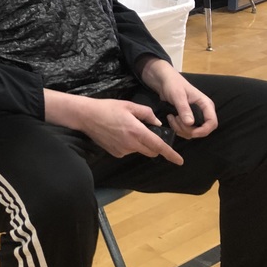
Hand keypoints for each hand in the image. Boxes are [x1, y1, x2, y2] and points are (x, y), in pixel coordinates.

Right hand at [43, 89, 182, 164]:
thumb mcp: (129, 105)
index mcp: (137, 131)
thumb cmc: (108, 108)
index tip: (180, 161)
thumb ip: (146, 113)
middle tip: (150, 133)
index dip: (171, 154)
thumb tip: (157, 123)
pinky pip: (129, 151)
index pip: (158, 146)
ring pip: (140, 150)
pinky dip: (130, 145)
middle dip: (156, 146)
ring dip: (141, 144)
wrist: (86, 116)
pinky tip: (119, 134)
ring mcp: (123, 150)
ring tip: (128, 130)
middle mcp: (131, 144)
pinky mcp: (116, 153)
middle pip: (151, 151)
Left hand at [138, 58, 217, 139]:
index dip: (203, 130)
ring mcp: (196, 117)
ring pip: (193, 132)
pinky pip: (186, 131)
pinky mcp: (188, 120)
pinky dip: (178, 129)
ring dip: (180, 129)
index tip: (190, 132)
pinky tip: (171, 119)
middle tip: (175, 119)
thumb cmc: (173, 84)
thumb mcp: (178, 95)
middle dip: (188, 130)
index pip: (212, 123)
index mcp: (206, 105)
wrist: (164, 82)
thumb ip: (184, 109)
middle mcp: (203, 112)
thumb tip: (190, 123)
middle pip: (202, 130)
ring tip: (171, 117)